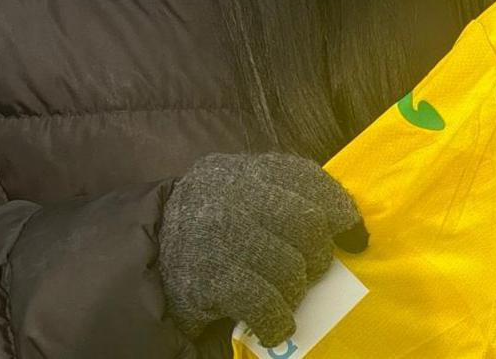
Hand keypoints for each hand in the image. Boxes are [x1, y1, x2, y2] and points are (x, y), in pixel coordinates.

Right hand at [160, 152, 367, 345]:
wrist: (140, 267)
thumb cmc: (204, 234)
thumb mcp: (237, 197)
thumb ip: (282, 197)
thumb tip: (345, 222)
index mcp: (241, 171)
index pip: (306, 179)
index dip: (340, 208)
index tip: (355, 236)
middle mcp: (228, 197)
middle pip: (305, 223)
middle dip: (317, 254)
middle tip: (310, 271)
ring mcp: (215, 239)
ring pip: (290, 266)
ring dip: (295, 289)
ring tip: (283, 296)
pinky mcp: (206, 281)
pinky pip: (265, 301)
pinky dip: (277, 318)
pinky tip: (275, 324)